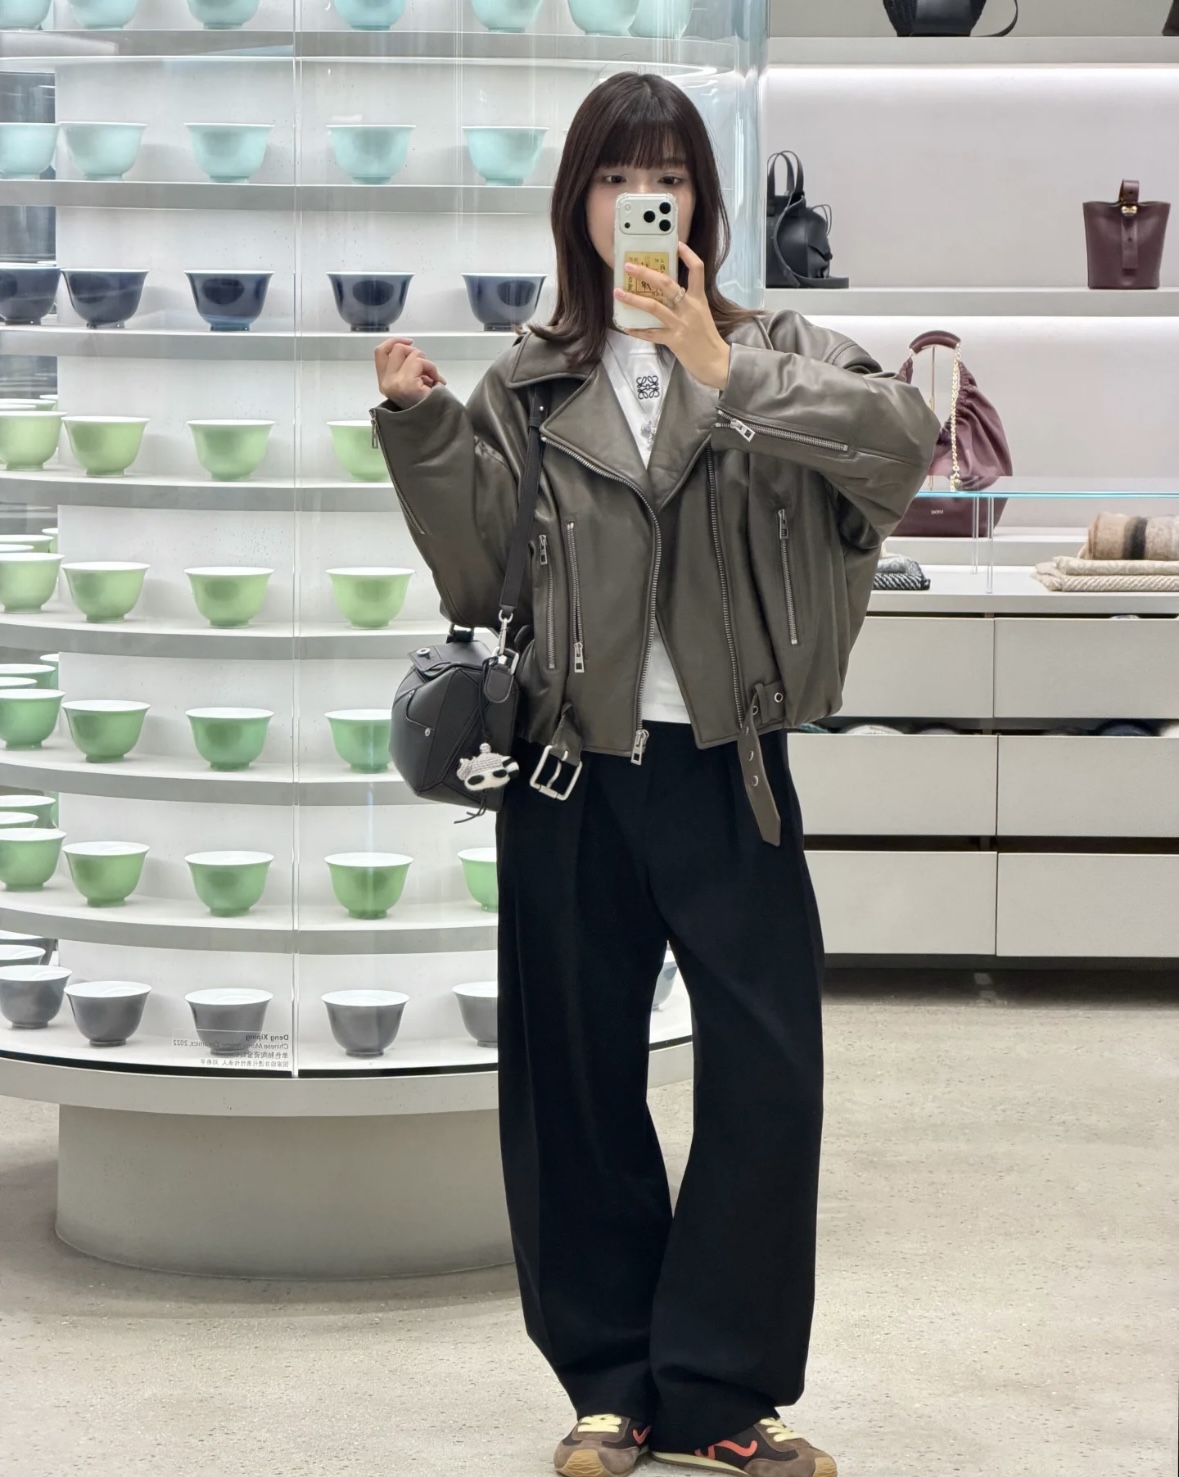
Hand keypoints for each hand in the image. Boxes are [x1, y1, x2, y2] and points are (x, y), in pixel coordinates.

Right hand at [374, 337, 447, 408]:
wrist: (435, 425)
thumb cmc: (426, 405)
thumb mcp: (411, 383)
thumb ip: (406, 368)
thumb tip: (412, 350)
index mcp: (384, 383)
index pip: (380, 352)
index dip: (394, 341)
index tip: (410, 342)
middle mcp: (386, 383)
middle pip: (398, 349)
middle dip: (416, 353)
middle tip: (427, 369)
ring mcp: (394, 384)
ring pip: (411, 353)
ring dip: (426, 362)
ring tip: (433, 378)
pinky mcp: (406, 384)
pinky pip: (420, 362)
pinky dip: (432, 368)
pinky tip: (437, 382)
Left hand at [613, 242, 730, 390]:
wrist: (716, 362)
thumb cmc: (707, 338)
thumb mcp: (702, 314)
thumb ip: (687, 302)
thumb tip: (667, 292)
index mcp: (699, 298)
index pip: (697, 269)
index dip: (687, 254)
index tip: (676, 243)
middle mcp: (689, 307)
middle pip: (666, 283)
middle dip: (645, 273)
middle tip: (628, 266)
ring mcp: (680, 323)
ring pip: (653, 306)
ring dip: (633, 298)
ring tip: (618, 293)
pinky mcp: (673, 340)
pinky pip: (651, 333)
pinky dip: (637, 330)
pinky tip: (626, 327)